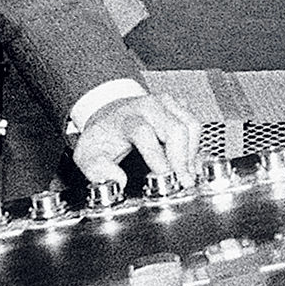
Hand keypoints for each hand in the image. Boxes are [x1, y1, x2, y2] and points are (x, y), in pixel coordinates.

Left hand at [72, 93, 199, 186]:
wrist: (109, 114)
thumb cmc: (103, 136)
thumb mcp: (88, 155)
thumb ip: (98, 171)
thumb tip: (119, 181)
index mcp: (126, 118)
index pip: (144, 133)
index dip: (157, 157)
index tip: (164, 178)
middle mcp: (148, 105)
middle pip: (176, 129)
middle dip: (182, 159)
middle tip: (182, 182)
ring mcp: (166, 103)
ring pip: (191, 125)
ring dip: (191, 153)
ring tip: (184, 173)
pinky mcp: (178, 105)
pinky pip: (195, 125)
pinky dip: (195, 145)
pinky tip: (187, 161)